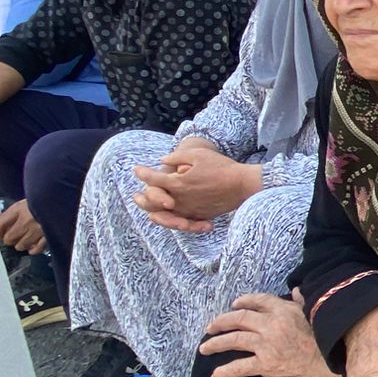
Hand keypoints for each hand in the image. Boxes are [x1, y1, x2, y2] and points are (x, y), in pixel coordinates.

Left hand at [0, 198, 46, 253]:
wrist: (64, 199)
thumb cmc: (44, 198)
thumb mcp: (27, 199)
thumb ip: (15, 211)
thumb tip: (3, 223)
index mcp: (18, 209)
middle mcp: (25, 222)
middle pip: (8, 239)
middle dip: (10, 238)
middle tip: (14, 236)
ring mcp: (36, 231)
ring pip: (20, 246)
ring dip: (22, 244)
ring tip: (26, 239)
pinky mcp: (47, 237)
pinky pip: (36, 249)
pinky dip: (33, 249)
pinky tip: (32, 247)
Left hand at [131, 143, 261, 229]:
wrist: (242, 184)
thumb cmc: (221, 167)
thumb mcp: (198, 155)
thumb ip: (177, 156)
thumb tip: (162, 160)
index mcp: (179, 183)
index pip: (153, 179)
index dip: (143, 173)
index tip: (136, 169)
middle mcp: (181, 199)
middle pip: (153, 202)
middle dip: (142, 198)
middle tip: (135, 195)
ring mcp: (190, 209)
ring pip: (164, 215)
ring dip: (153, 211)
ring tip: (148, 209)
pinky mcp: (199, 215)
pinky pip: (181, 221)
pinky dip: (171, 219)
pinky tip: (168, 216)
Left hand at [200, 291, 337, 376]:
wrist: (328, 363)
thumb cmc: (324, 338)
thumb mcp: (313, 313)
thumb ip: (301, 301)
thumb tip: (296, 290)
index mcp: (282, 310)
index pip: (258, 301)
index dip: (243, 301)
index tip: (234, 304)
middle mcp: (271, 324)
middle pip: (239, 319)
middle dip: (221, 322)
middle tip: (210, 328)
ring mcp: (266, 344)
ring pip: (234, 341)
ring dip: (216, 344)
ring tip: (204, 348)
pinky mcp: (265, 364)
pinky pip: (240, 367)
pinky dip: (225, 371)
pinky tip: (215, 376)